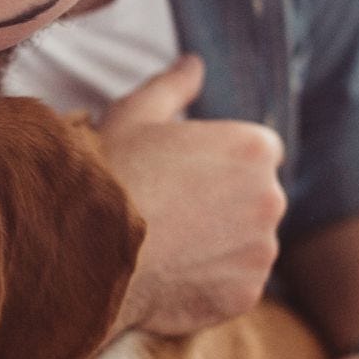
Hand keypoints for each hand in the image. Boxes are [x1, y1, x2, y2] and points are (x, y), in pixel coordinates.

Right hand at [101, 54, 286, 336]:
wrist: (88, 250)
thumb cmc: (109, 176)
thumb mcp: (134, 116)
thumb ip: (173, 87)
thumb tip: (194, 64)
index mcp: (254, 147)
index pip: (255, 154)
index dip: (217, 166)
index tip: (182, 180)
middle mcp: (271, 197)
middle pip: (255, 201)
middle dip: (224, 208)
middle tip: (171, 216)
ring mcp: (261, 251)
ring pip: (247, 247)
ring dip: (219, 248)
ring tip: (167, 249)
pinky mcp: (246, 295)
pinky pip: (235, 288)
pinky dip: (210, 286)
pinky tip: (170, 278)